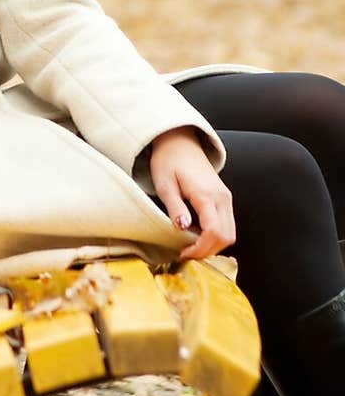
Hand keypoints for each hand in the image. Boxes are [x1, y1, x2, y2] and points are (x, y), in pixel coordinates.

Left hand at [149, 126, 234, 260]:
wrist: (179, 142)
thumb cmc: (168, 161)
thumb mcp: (165, 184)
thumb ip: (175, 207)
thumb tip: (183, 228)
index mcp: (206, 194)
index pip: (214, 232)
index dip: (200, 249)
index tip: (183, 253)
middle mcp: (222, 197)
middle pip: (227, 237)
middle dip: (208, 251)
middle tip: (186, 253)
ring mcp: (226, 197)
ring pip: (230, 233)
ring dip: (213, 245)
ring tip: (191, 246)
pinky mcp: (224, 198)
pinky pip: (227, 224)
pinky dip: (216, 236)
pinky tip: (197, 234)